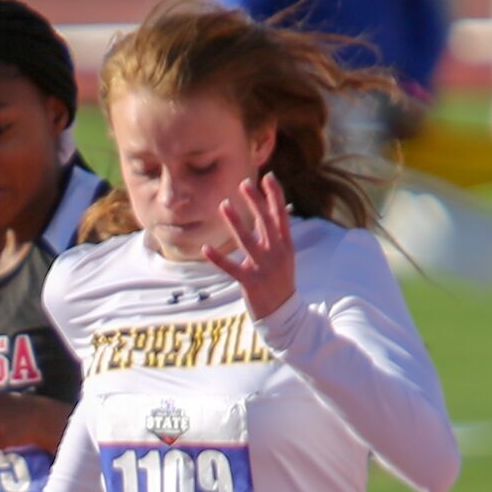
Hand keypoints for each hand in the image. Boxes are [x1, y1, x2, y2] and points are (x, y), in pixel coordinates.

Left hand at [202, 174, 295, 322]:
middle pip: (265, 222)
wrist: (284, 314)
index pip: (281, 216)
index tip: (268, 177)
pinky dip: (218, 259)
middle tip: (243, 183)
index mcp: (286, 246)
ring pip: (247, 240)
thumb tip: (272, 214)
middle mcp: (276, 254)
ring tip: (223, 204)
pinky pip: (231, 268)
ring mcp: (263, 268)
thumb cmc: (280, 282)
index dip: (275, 196)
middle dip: (255, 201)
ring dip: (235, 221)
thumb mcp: (284, 258)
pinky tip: (205, 248)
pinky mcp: (250, 282)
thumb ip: (277, 237)